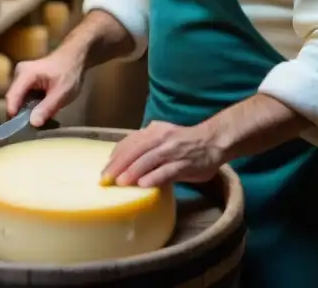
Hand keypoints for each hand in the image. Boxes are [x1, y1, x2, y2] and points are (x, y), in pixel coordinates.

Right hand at [4, 48, 83, 126]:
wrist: (75, 58)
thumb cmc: (70, 72)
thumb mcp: (63, 92)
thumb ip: (48, 107)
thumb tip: (33, 123)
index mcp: (26, 74)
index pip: (12, 97)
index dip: (13, 115)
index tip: (17, 131)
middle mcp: (19, 74)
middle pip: (14, 101)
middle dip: (21, 116)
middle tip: (32, 130)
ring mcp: (20, 78)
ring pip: (18, 102)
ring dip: (27, 112)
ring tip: (39, 121)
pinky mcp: (24, 83)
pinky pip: (23, 99)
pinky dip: (30, 107)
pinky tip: (41, 112)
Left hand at [101, 121, 225, 187]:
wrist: (213, 141)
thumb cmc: (184, 142)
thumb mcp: (162, 136)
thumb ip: (145, 144)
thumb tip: (123, 158)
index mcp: (154, 131)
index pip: (129, 142)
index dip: (115, 156)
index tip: (104, 170)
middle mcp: (161, 139)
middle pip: (135, 151)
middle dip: (118, 165)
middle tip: (105, 180)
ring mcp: (173, 151)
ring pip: (148, 160)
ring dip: (132, 171)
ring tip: (120, 182)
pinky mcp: (184, 164)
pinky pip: (167, 171)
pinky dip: (154, 177)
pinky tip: (144, 185)